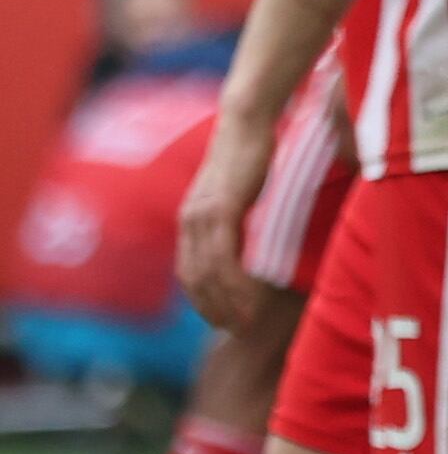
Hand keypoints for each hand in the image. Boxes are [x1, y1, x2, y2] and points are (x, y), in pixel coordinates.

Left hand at [175, 125, 266, 330]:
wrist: (246, 123)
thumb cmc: (250, 154)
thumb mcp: (239, 193)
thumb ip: (236, 217)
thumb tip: (249, 239)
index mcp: (192, 220)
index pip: (190, 273)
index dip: (206, 302)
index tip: (226, 321)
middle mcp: (191, 221)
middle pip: (195, 279)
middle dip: (215, 309)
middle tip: (238, 330)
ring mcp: (203, 216)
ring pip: (209, 272)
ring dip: (227, 302)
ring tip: (246, 321)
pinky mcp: (221, 209)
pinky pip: (225, 255)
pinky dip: (236, 281)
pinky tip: (250, 296)